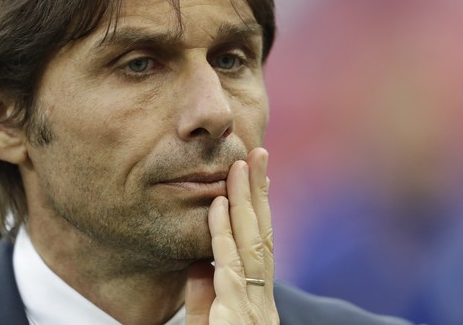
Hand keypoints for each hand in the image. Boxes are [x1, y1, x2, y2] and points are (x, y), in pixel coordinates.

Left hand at [185, 147, 278, 323]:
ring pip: (252, 242)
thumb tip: (199, 267)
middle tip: (259, 154)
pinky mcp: (238, 317)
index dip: (257, 208)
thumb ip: (205, 298)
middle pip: (263, 234)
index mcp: (256, 298)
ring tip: (241, 165)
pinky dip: (224, 233)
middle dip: (259, 192)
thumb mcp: (207, 324)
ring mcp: (254, 307)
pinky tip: (220, 205)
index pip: (259, 245)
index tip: (254, 177)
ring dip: (245, 200)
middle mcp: (262, 299)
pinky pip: (230, 266)